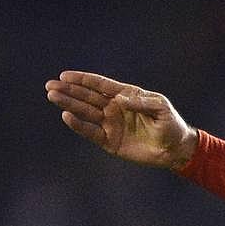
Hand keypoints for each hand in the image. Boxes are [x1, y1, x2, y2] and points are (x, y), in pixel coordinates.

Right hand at [45, 71, 198, 169]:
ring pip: (85, 112)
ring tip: (53, 96)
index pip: (100, 85)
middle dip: (69, 90)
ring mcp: (111, 124)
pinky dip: (78, 125)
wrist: (174, 149)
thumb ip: (141, 102)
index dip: (83, 80)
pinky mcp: (110, 141)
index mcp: (126, 96)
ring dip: (69, 104)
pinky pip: (90, 131)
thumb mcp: (161, 108)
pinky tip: (66, 116)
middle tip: (51, 85)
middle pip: (87, 97)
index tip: (65, 76)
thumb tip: (120, 100)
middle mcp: (114, 108)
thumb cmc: (170, 124)